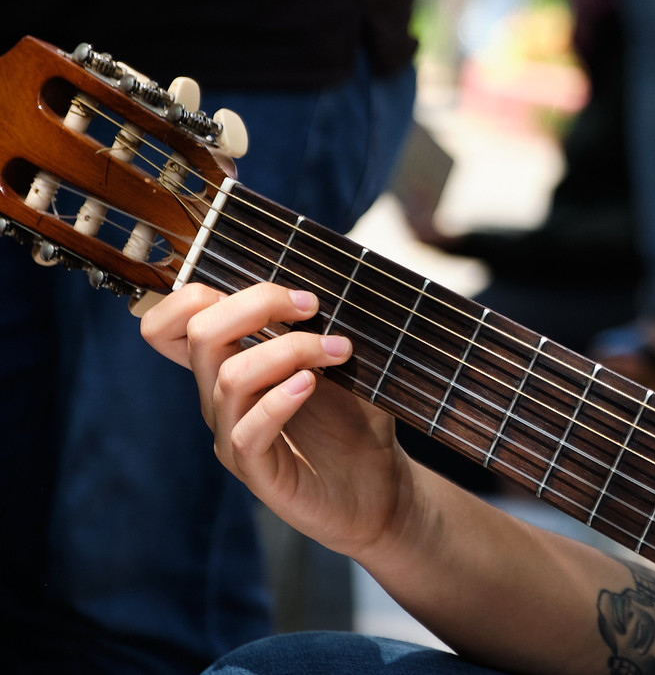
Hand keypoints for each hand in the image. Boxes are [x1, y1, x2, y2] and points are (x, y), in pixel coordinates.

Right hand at [142, 282, 416, 560]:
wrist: (380, 486)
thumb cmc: (356, 419)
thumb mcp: (339, 360)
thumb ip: (321, 322)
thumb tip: (332, 274)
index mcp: (229, 364)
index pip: (167, 325)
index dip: (197, 293)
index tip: (270, 288)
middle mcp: (220, 398)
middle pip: (200, 333)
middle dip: (257, 303)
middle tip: (312, 306)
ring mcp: (233, 435)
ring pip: (228, 377)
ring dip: (289, 349)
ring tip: (337, 351)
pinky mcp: (257, 470)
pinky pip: (246, 431)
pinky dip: (279, 400)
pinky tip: (311, 385)